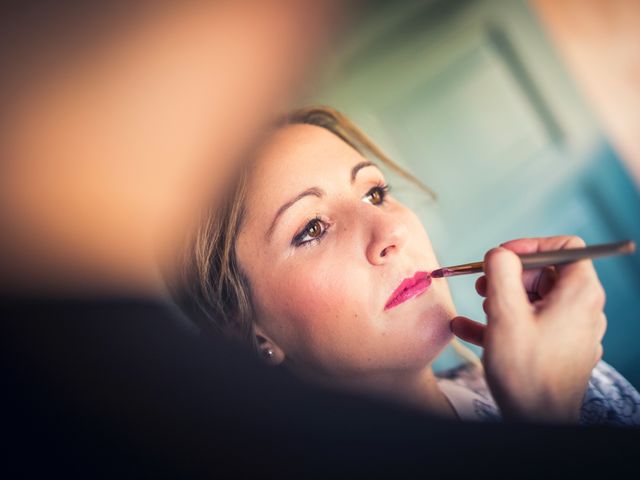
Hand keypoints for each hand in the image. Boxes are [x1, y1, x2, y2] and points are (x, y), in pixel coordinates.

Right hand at [450, 236, 606, 423]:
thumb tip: (498, 252)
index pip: (565, 247)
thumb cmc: (526, 371)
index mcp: (579, 293)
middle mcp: (582, 309)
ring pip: (535, 299)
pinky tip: (466, 327)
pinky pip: (530, 324)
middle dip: (510, 274)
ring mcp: (571, 330)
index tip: (502, 257)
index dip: (530, 245)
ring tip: (478, 307)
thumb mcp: (505, 313)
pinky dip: (502, 321)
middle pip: (546, 273)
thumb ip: (500, 273)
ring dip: (502, 297)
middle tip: (483, 284)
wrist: (537, 421)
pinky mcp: (557, 349)